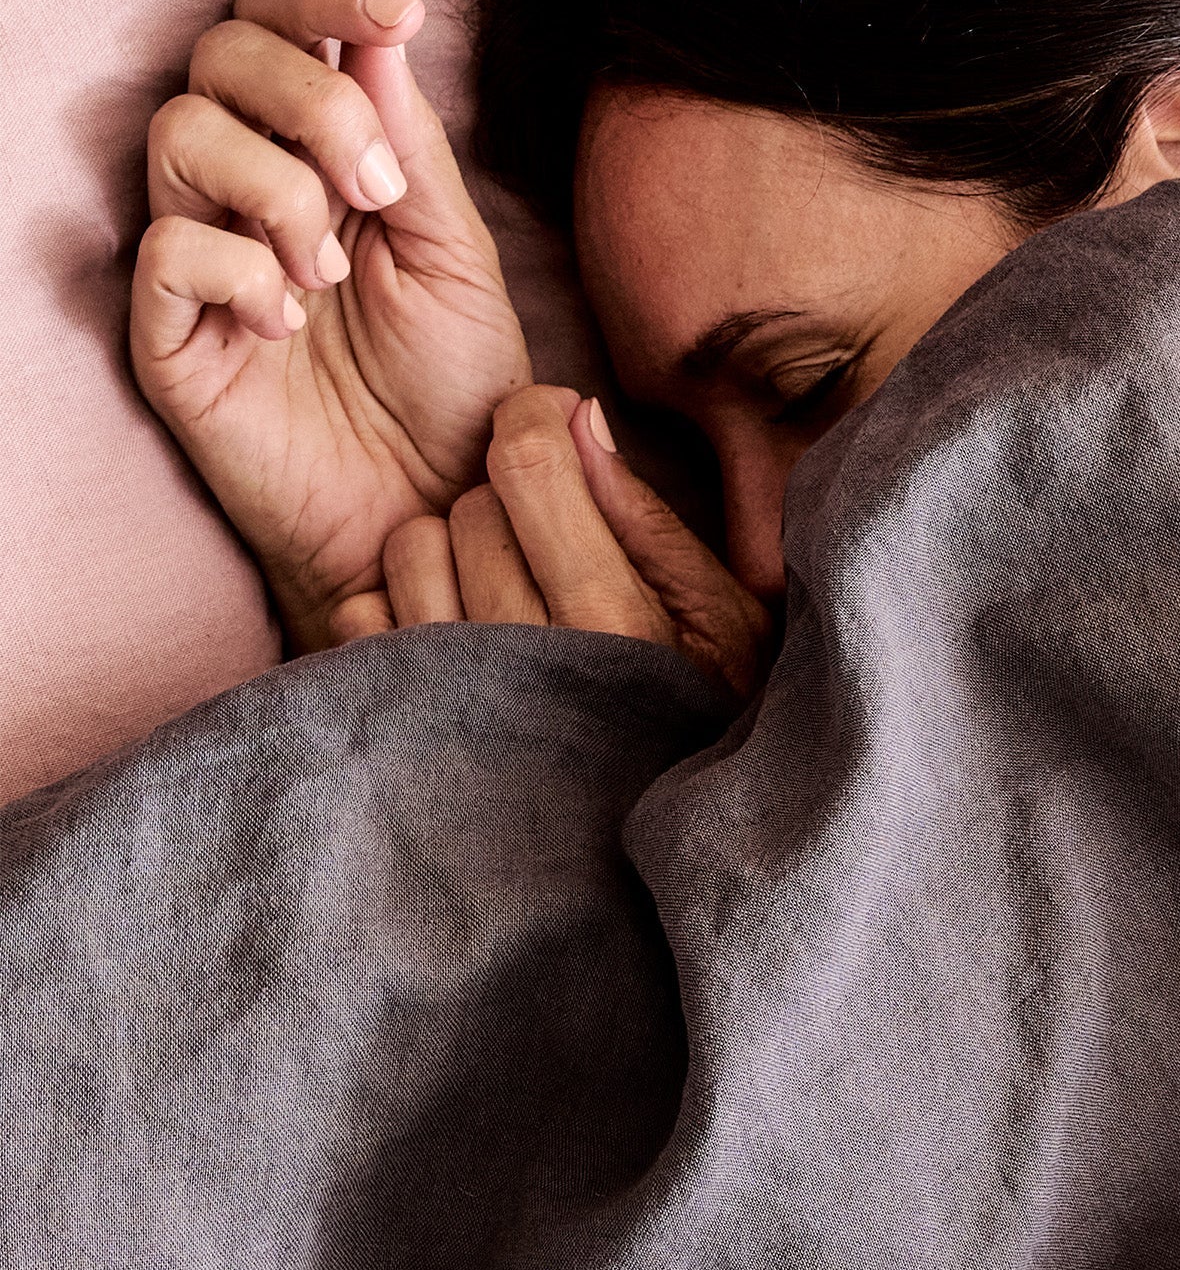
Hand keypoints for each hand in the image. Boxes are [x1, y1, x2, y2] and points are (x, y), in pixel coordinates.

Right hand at [131, 0, 532, 649]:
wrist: (435, 507)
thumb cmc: (453, 387)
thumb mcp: (458, 256)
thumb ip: (416, 148)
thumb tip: (383, 32)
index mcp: (326, 153)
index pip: (285, 25)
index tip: (399, 10)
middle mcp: (253, 185)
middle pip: (222, 53)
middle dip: (311, 98)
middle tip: (378, 190)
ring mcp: (205, 253)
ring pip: (179, 132)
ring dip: (276, 189)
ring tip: (330, 278)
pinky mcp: (169, 330)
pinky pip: (167, 246)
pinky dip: (238, 270)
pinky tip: (285, 323)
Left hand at [335, 385, 774, 704]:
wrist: (666, 852)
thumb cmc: (707, 717)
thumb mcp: (724, 619)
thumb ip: (650, 520)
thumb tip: (579, 417)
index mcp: (613, 624)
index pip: (531, 468)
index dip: (534, 421)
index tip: (547, 426)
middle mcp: (523, 660)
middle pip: (472, 504)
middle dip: (507, 501)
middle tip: (546, 544)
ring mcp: (453, 701)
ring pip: (412, 549)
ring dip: (450, 551)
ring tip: (498, 592)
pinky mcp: (404, 730)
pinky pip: (365, 618)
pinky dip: (400, 610)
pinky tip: (452, 639)